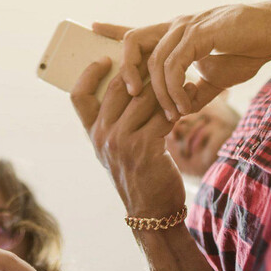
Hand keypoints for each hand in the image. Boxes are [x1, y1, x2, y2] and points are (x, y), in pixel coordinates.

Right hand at [70, 58, 183, 216]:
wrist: (151, 212)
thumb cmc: (139, 176)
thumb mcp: (117, 149)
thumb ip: (118, 122)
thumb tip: (134, 86)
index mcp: (93, 134)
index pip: (78, 96)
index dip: (88, 73)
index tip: (105, 59)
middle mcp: (102, 135)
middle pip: (116, 87)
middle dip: (139, 70)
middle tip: (159, 58)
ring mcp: (121, 141)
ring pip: (142, 97)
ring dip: (164, 85)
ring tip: (182, 75)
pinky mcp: (144, 148)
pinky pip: (162, 115)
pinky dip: (180, 104)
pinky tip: (192, 96)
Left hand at [98, 1, 270, 120]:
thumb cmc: (248, 49)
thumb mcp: (217, 76)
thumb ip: (196, 89)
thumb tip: (182, 107)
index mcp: (176, 34)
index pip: (138, 32)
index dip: (114, 30)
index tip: (92, 28)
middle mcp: (176, 27)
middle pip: (134, 42)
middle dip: (126, 71)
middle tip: (131, 97)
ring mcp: (187, 27)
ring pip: (155, 60)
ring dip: (160, 92)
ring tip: (171, 113)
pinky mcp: (200, 33)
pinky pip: (176, 63)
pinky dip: (176, 87)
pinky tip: (184, 102)